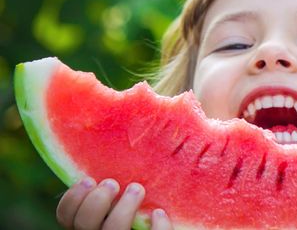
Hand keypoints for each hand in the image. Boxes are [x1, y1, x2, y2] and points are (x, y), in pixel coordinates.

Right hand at [56, 178, 171, 229]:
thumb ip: (110, 181)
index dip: (71, 200)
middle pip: (84, 225)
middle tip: (112, 183)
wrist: (176, 219)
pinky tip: (159, 212)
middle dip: (95, 201)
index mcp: (91, 223)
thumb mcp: (121, 192)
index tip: (89, 179)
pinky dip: (156, 226)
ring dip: (124, 208)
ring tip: (137, 188)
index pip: (66, 218)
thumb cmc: (144, 201)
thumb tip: (109, 130)